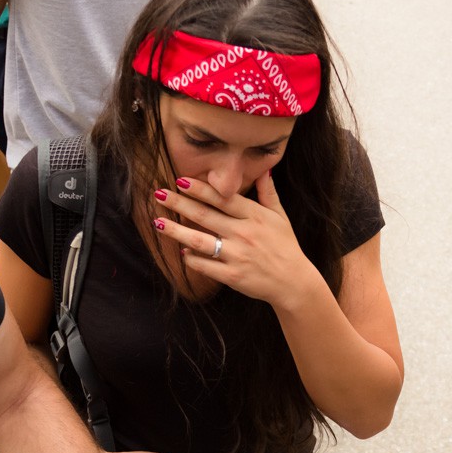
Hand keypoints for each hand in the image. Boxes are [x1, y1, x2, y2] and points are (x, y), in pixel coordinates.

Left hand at [152, 172, 325, 312]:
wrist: (293, 282)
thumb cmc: (286, 247)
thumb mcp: (280, 217)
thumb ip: (268, 193)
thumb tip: (264, 170)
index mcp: (255, 216)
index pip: (223, 199)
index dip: (201, 189)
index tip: (180, 180)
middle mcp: (244, 233)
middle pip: (205, 215)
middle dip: (179, 204)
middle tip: (158, 194)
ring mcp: (237, 255)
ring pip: (200, 241)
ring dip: (176, 231)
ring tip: (158, 223)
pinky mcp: (232, 276)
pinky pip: (206, 265)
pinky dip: (192, 258)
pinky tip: (180, 251)